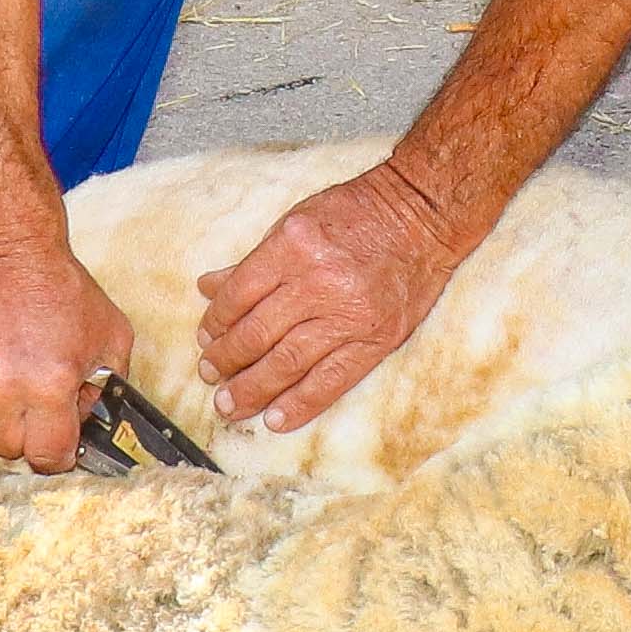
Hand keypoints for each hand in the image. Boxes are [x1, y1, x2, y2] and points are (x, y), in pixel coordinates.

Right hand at [0, 243, 131, 471]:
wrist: (3, 251)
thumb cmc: (60, 289)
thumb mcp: (110, 336)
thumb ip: (106, 386)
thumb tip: (89, 419)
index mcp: (47, 390)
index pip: (48, 457)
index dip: (58, 457)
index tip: (60, 447)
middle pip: (8, 449)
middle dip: (27, 434)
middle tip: (37, 405)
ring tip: (11, 372)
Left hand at [196, 158, 474, 432]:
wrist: (424, 216)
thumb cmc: (358, 213)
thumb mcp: (297, 221)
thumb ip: (254, 261)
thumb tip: (209, 288)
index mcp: (294, 246)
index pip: (239, 295)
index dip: (216, 323)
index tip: (206, 339)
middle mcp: (319, 282)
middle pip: (257, 333)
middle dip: (227, 361)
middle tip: (210, 376)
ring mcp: (349, 315)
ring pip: (287, 362)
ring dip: (252, 389)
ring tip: (230, 405)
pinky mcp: (376, 339)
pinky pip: (331, 379)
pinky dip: (300, 403)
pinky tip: (275, 418)